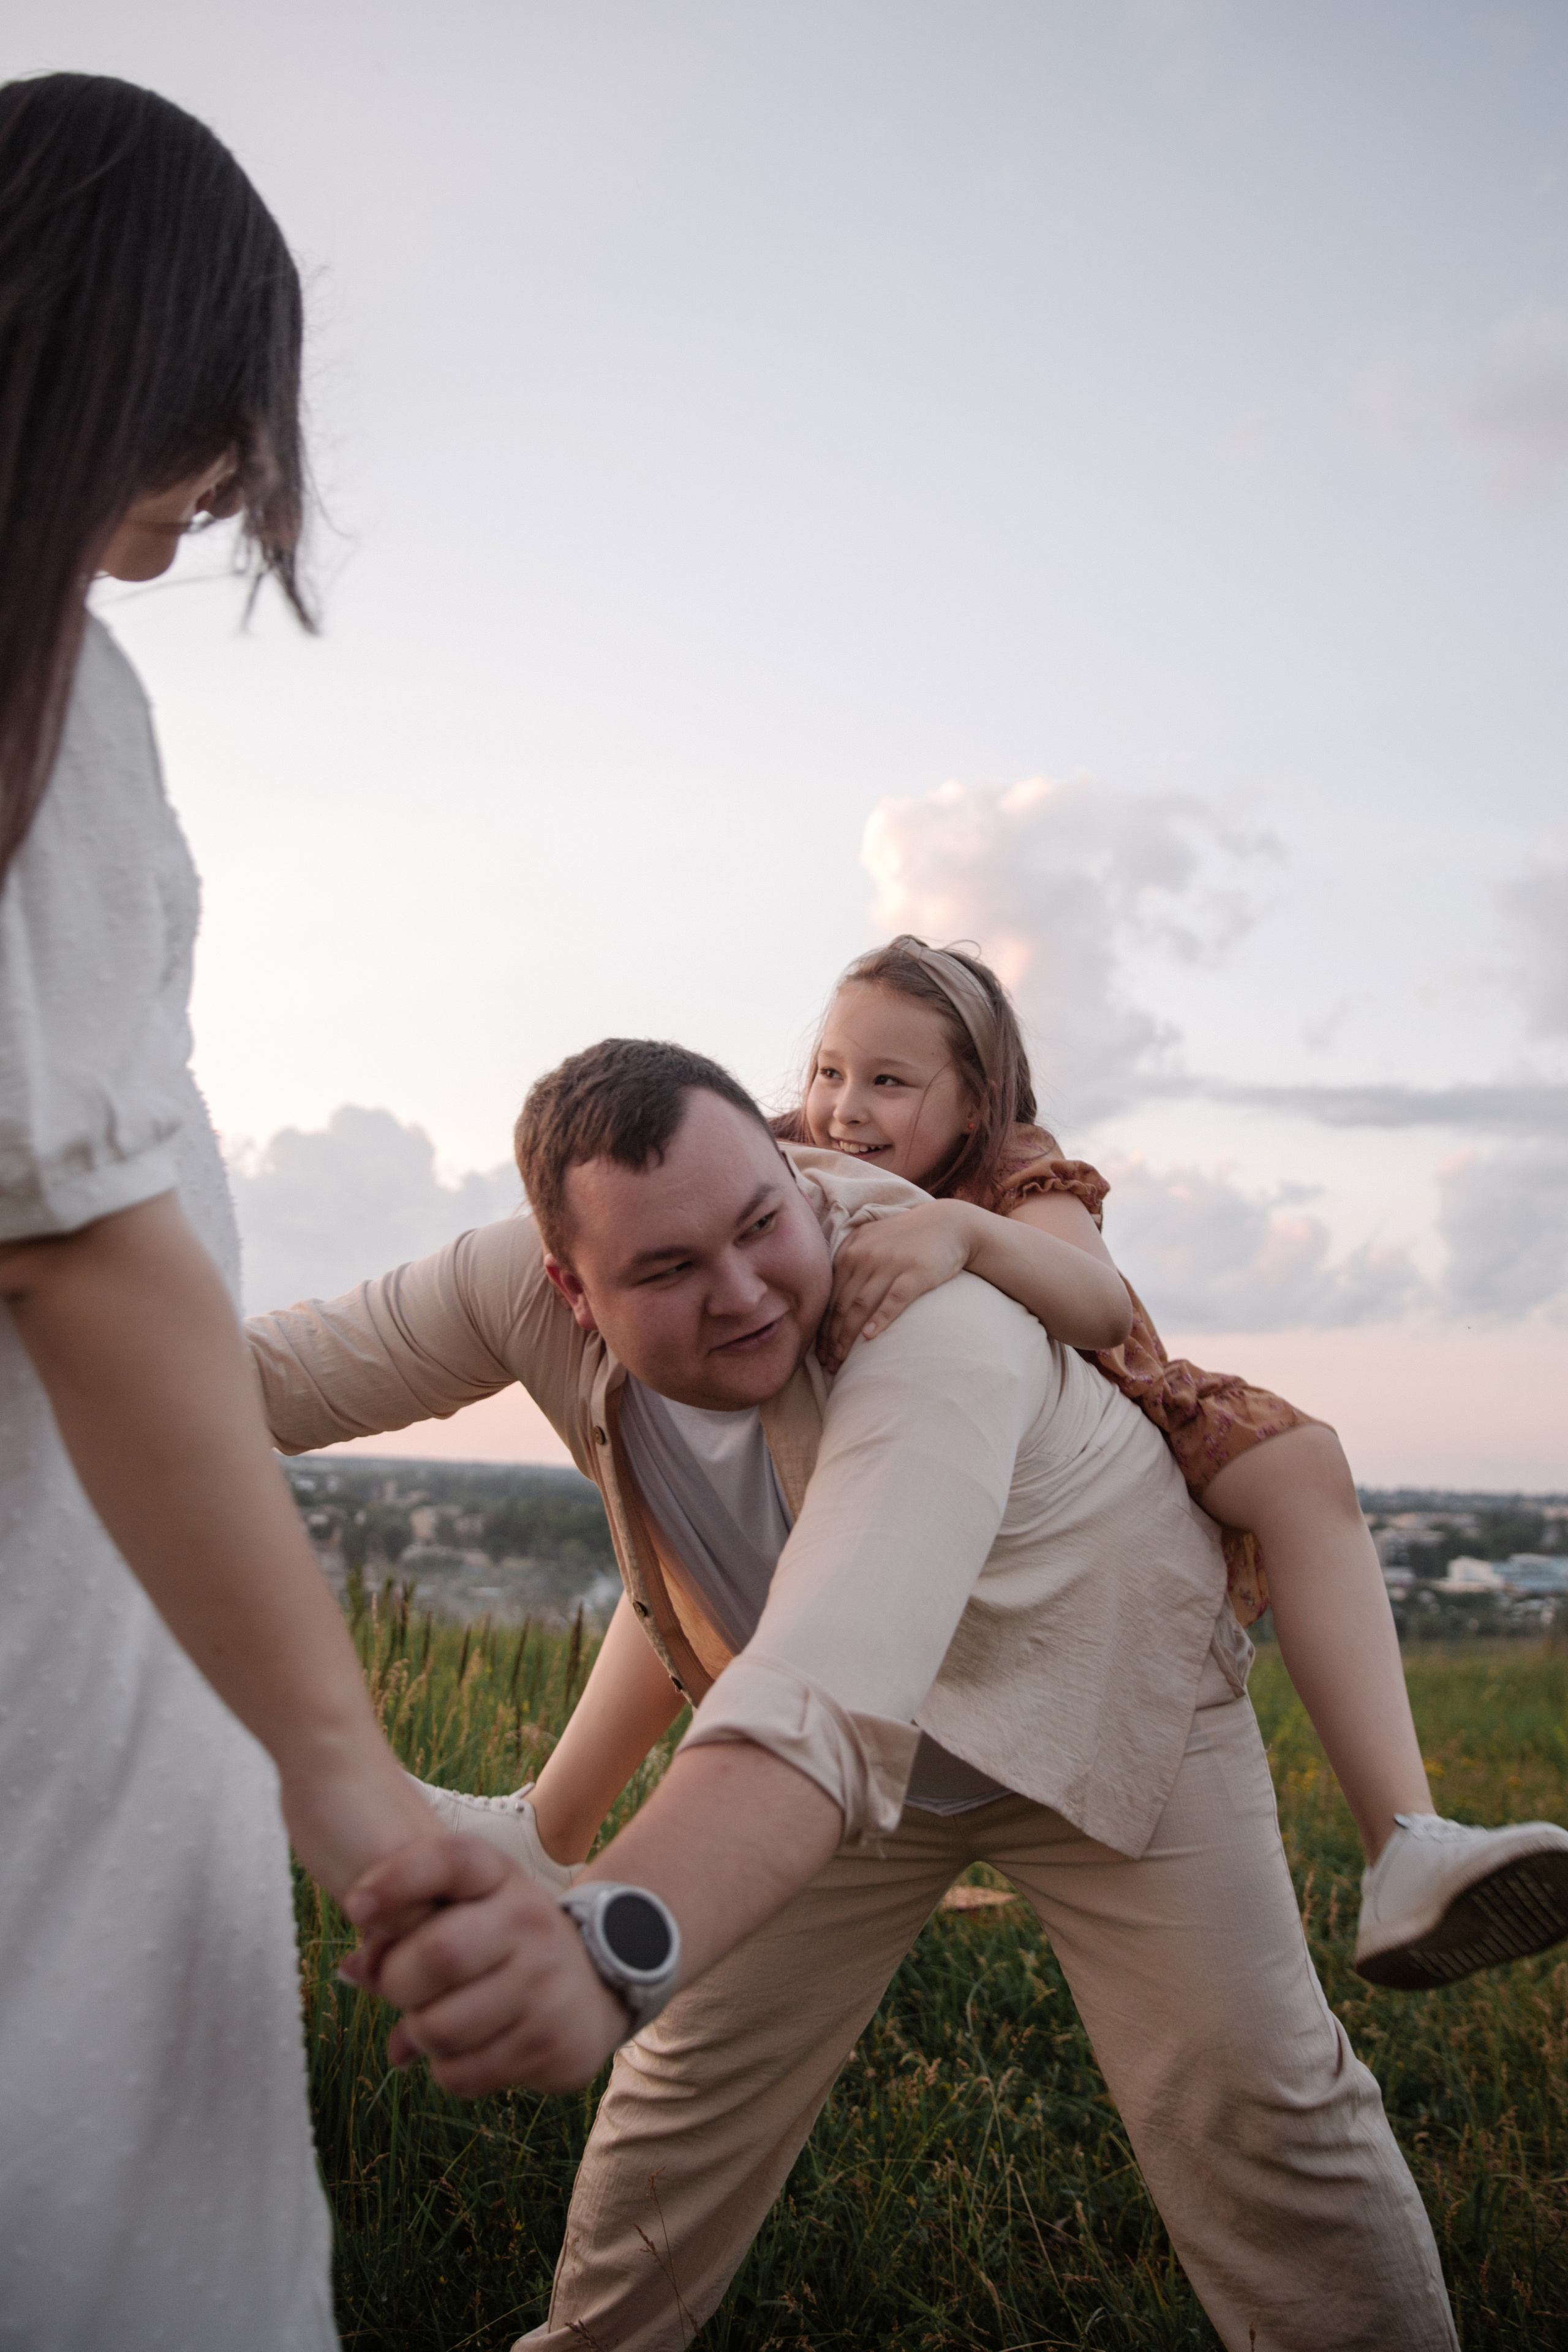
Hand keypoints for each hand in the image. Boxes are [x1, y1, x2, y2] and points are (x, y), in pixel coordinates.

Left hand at [340, 1836, 628, 2095]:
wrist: (595, 1988)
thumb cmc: (503, 1944)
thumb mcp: (465, 1913)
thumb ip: (404, 1929)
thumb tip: (352, 1970)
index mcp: (499, 1877)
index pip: (449, 1860)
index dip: (395, 1879)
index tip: (356, 1907)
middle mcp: (529, 1920)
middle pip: (436, 1955)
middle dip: (395, 1983)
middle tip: (400, 1988)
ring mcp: (544, 1983)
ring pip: (438, 2028)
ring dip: (419, 2034)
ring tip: (436, 2022)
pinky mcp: (548, 2044)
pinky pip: (459, 2074)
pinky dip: (446, 2070)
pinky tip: (467, 2049)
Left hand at [817, 1200, 977, 1371]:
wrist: (948, 1224)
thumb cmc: (907, 1238)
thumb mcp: (872, 1241)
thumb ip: (850, 1262)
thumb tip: (831, 1299)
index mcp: (851, 1251)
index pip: (829, 1296)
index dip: (822, 1326)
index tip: (820, 1352)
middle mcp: (865, 1256)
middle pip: (841, 1304)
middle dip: (831, 1337)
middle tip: (828, 1363)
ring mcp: (891, 1263)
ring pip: (861, 1304)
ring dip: (848, 1335)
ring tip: (842, 1359)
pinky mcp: (916, 1272)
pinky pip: (894, 1299)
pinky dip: (880, 1318)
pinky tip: (869, 1336)